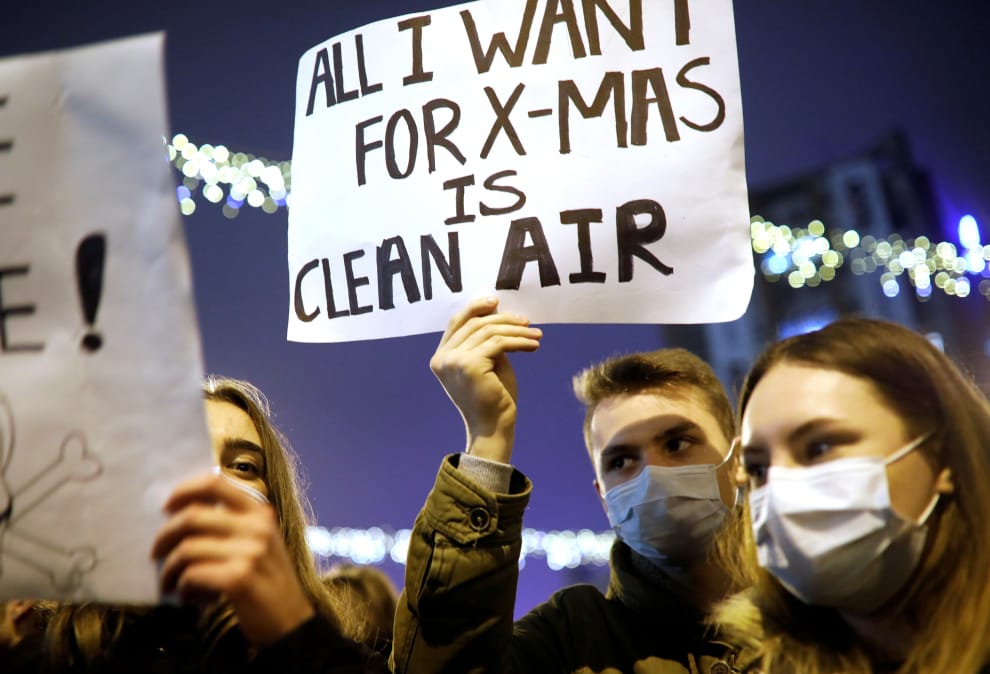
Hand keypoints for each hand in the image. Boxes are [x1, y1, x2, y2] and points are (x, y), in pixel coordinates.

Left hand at [151, 473, 314, 646]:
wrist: (292, 623)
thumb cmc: (270, 583)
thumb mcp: (261, 543)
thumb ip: (234, 525)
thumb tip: (184, 515)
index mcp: (260, 513)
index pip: (215, 483)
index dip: (183, 491)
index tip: (166, 508)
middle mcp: (257, 528)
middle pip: (192, 516)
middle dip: (164, 536)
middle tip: (156, 554)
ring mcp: (250, 552)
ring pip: (187, 549)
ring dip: (170, 569)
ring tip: (171, 583)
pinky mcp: (239, 579)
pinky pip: (192, 574)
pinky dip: (182, 587)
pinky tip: (187, 597)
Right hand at [430, 297, 541, 462]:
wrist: (493, 428)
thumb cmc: (493, 398)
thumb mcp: (487, 363)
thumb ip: (486, 340)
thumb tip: (497, 313)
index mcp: (441, 357)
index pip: (457, 322)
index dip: (476, 308)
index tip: (497, 302)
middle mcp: (442, 358)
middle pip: (475, 324)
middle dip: (504, 319)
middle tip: (527, 322)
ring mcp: (453, 361)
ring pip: (489, 332)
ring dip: (517, 331)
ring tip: (536, 336)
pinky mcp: (470, 364)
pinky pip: (498, 343)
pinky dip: (519, 341)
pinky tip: (533, 345)